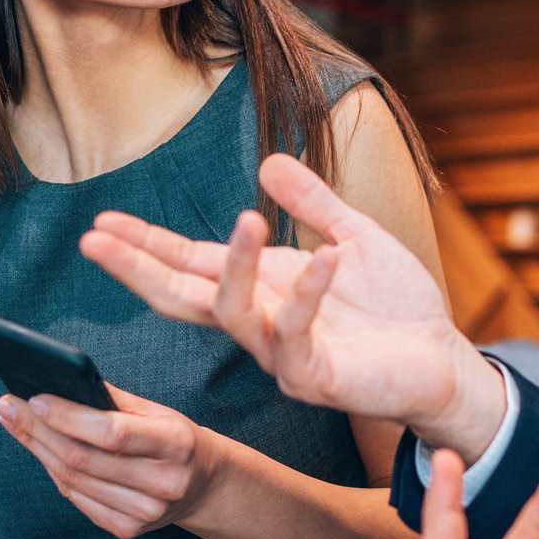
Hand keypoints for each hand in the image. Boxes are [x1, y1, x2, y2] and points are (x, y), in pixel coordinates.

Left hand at [0, 385, 215, 538]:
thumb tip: (57, 382)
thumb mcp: (155, 411)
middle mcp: (163, 483)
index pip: (112, 433)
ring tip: (13, 422)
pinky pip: (76, 499)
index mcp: (176, 444)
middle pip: (84, 459)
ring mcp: (146, 513)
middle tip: (7, 406)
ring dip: (37, 448)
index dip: (69, 417)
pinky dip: (53, 472)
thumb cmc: (172, 438)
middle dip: (37, 429)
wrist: (201, 485)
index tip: (34, 398)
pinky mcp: (128, 530)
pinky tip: (38, 449)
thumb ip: (111, 399)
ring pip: (73, 480)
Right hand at [80, 153, 506, 457]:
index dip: (145, 245)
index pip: (188, 264)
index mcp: (261, 288)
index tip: (100, 223)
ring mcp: (282, 353)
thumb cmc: (396, 308)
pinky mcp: (316, 376)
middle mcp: (259, 322)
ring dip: (235, 267)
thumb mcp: (353, 236)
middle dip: (139, 267)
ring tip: (246, 220)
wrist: (442, 359)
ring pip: (234, 314)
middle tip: (96, 239)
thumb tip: (267, 163)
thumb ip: (312, 203)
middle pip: (181, 296)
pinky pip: (298, 336)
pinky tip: (325, 258)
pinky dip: (309, 294)